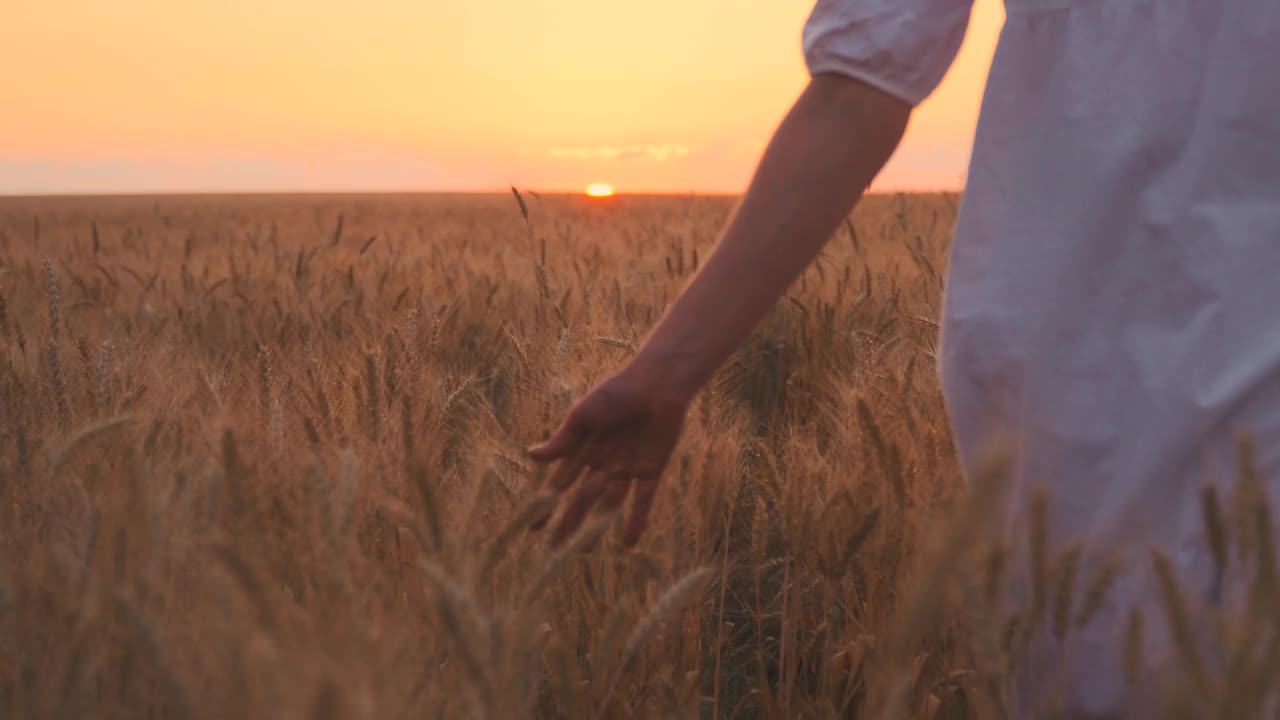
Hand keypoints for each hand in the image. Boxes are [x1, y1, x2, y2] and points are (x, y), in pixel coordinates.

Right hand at [527, 365, 690, 547]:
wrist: (656, 384)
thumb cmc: (616, 393)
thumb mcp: (584, 415)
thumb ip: (562, 440)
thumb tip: (530, 456)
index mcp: (584, 448)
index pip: (561, 484)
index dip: (547, 506)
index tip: (533, 528)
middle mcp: (603, 463)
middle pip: (583, 500)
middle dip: (568, 524)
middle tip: (555, 551)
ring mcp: (627, 468)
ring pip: (609, 505)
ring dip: (597, 528)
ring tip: (584, 552)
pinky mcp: (651, 470)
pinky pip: (642, 500)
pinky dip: (637, 520)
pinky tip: (629, 543)